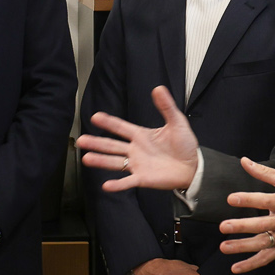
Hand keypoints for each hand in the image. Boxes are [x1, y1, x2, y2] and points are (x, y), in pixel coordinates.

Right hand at [77, 86, 200, 191]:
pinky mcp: (143, 178)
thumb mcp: (177, 122)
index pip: (120, 127)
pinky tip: (106, 185)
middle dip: (96, 142)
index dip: (108, 122)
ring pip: (114, 162)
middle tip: (81, 140)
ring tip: (86, 158)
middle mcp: (135, 149)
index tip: (95, 117)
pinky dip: (117, 184)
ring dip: (100, 160)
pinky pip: (127, 182)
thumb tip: (159, 88)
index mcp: (141, 135)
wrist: (194, 166)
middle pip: (112, 145)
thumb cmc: (185, 145)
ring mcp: (137, 164)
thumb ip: (166, 107)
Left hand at [219, 158, 274, 272]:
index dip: (248, 199)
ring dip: (242, 247)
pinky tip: (236, 267)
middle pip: (261, 225)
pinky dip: (251, 264)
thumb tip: (245, 161)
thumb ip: (265, 172)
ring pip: (262, 244)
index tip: (231, 199)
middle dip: (241, 226)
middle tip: (224, 226)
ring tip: (225, 247)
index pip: (264, 200)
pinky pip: (267, 258)